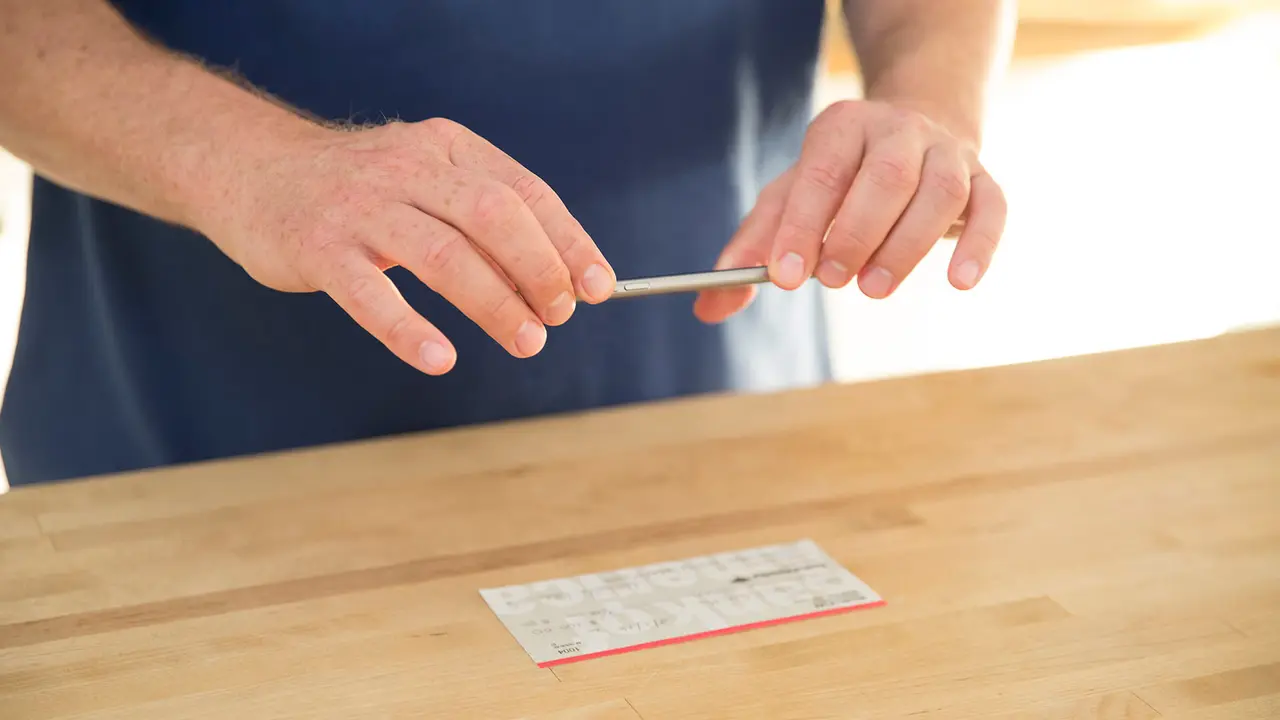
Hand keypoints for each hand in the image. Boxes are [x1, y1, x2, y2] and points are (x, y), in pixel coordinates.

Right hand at [202, 118, 615, 374]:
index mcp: (446, 148)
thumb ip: (483, 218)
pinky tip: (439, 358)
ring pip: (442, 254)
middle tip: (559, 316)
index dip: (568, 241)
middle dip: (539, 270)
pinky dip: (407, 329)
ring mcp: (361, 208)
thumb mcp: (425, 179)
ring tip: (526, 342)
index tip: (598, 287)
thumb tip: (557, 281)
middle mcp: (409, 169)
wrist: (250, 169)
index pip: (525, 191)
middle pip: (493, 215)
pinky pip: (369, 294)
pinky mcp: (318, 248)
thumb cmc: (359, 190)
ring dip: (493, 303)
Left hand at [694, 99, 1006, 322]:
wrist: (916, 130)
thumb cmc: (841, 177)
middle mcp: (898, 131)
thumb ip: (752, 250)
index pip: (822, 173)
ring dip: (907, 245)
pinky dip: (979, 245)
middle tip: (831, 281)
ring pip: (938, 191)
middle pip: (884, 177)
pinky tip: (959, 283)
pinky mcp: (983, 180)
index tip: (783, 276)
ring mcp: (947, 153)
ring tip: (874, 289)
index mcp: (842, 127)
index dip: (801, 226)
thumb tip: (709, 305)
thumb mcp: (790, 199)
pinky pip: (992, 208)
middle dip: (854, 233)